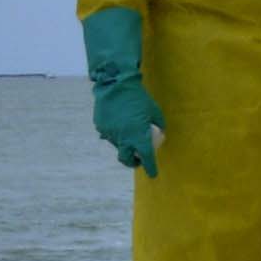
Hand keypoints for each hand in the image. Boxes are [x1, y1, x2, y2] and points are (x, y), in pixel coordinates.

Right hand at [80, 5, 157, 174]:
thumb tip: (160, 134)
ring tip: (130, 132)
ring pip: (118, 145)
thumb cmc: (139, 98)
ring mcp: (109, 133)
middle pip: (126, 158)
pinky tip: (119, 123)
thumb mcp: (154, 112)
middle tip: (138, 160)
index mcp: (138, 135)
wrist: (115, 85)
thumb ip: (158, 126)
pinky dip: (116, 133)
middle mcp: (122, 137)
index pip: (146, 156)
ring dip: (125, 144)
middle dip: (133, 162)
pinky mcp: (100, 127)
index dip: (150, 167)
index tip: (153, 174)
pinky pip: (109, 135)